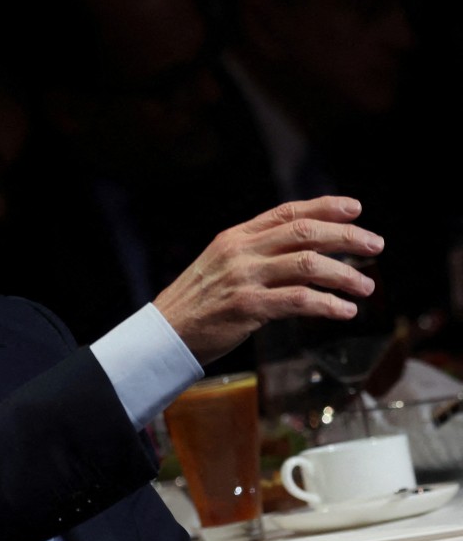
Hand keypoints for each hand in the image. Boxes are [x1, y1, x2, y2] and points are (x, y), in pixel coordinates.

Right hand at [153, 196, 384, 364]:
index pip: (286, 212)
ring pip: (308, 265)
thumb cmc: (197, 303)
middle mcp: (240, 251)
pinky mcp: (247, 306)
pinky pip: (299, 300)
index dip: (324, 207)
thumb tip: (300, 252)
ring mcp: (243, 277)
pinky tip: (344, 312)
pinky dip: (328, 305)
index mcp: (235, 237)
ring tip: (365, 287)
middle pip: (304, 233)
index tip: (355, 208)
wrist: (165, 333)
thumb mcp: (219, 265)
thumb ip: (253, 254)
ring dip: (344, 275)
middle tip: (376, 245)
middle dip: (347, 236)